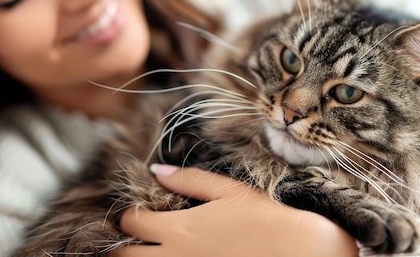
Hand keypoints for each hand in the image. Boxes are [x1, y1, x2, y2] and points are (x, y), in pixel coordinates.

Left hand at [110, 164, 358, 256]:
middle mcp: (174, 256)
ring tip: (154, 248)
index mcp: (179, 228)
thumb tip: (156, 170)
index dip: (130, 216)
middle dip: (126, 245)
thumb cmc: (263, 217)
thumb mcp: (226, 190)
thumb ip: (188, 179)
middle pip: (125, 256)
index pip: (130, 223)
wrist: (295, 250)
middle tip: (140, 237)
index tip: (142, 213)